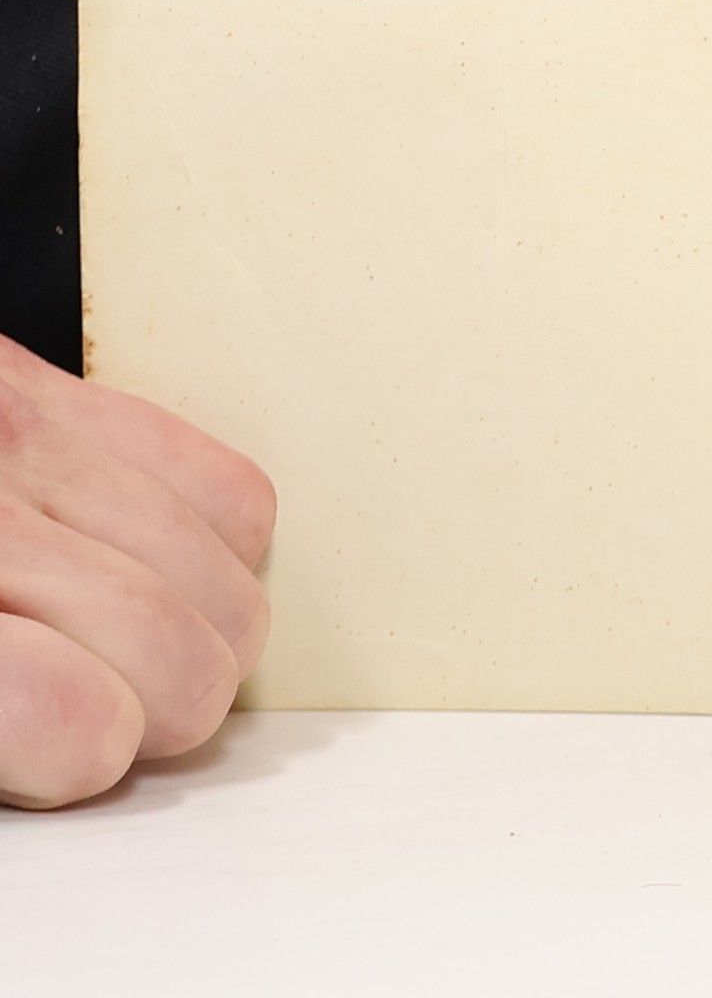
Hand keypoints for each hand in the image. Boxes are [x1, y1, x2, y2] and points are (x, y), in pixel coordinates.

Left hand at [0, 334, 273, 808]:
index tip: (38, 759)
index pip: (84, 726)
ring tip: (122, 648)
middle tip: (85, 712)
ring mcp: (30, 444)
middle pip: (180, 664)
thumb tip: (60, 757)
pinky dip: (218, 552)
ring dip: (196, 642)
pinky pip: (233, 492)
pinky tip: (150, 571)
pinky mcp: (64, 394)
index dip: (71, 766)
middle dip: (152, 716)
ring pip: (231, 584)